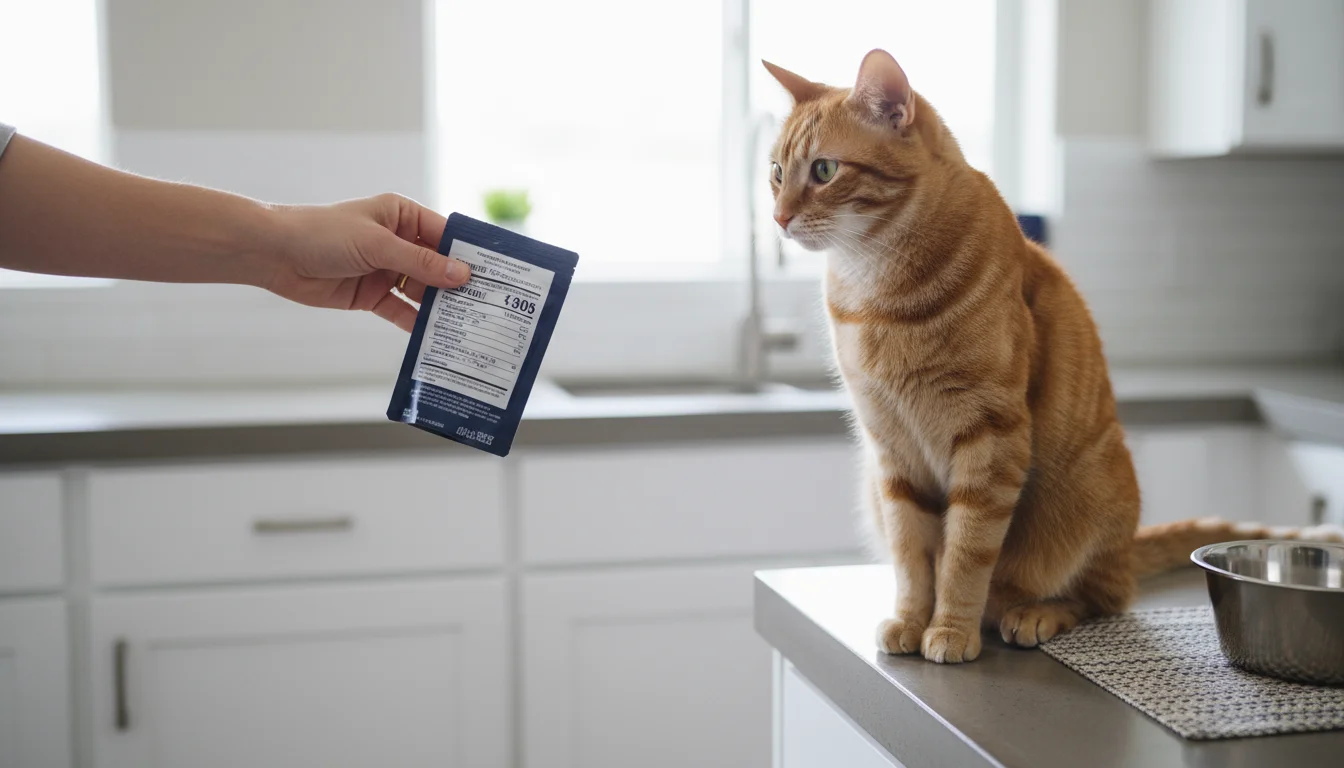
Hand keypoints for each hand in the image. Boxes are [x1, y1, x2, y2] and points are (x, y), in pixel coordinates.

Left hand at [263, 193, 470, 330]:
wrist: (275, 255)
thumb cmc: (323, 234)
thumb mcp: (378, 245)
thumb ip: (421, 263)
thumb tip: (463, 274)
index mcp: (402, 216)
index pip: (445, 235)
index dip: (469, 254)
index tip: (496, 274)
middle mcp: (398, 242)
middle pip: (438, 266)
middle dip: (459, 285)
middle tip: (488, 306)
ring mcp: (386, 270)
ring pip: (422, 291)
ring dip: (440, 307)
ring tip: (468, 325)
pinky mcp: (372, 295)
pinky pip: (402, 310)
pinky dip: (416, 323)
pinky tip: (434, 337)